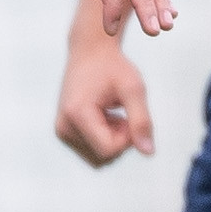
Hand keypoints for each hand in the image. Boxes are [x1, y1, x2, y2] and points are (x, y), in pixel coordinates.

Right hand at [55, 24, 154, 166]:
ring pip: (99, 158)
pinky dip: (105, 139)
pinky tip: (105, 117)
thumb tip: (148, 152)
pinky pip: (92, 152)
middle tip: (122, 113)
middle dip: (121, 140)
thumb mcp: (133, 89)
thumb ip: (142, 121)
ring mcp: (62, 132)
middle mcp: (63, 127)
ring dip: (113, 141)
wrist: (89, 52)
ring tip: (112, 114)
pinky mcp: (64, 133)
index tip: (129, 115)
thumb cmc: (112, 67)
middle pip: (104, 157)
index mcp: (76, 115)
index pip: (109, 149)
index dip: (128, 137)